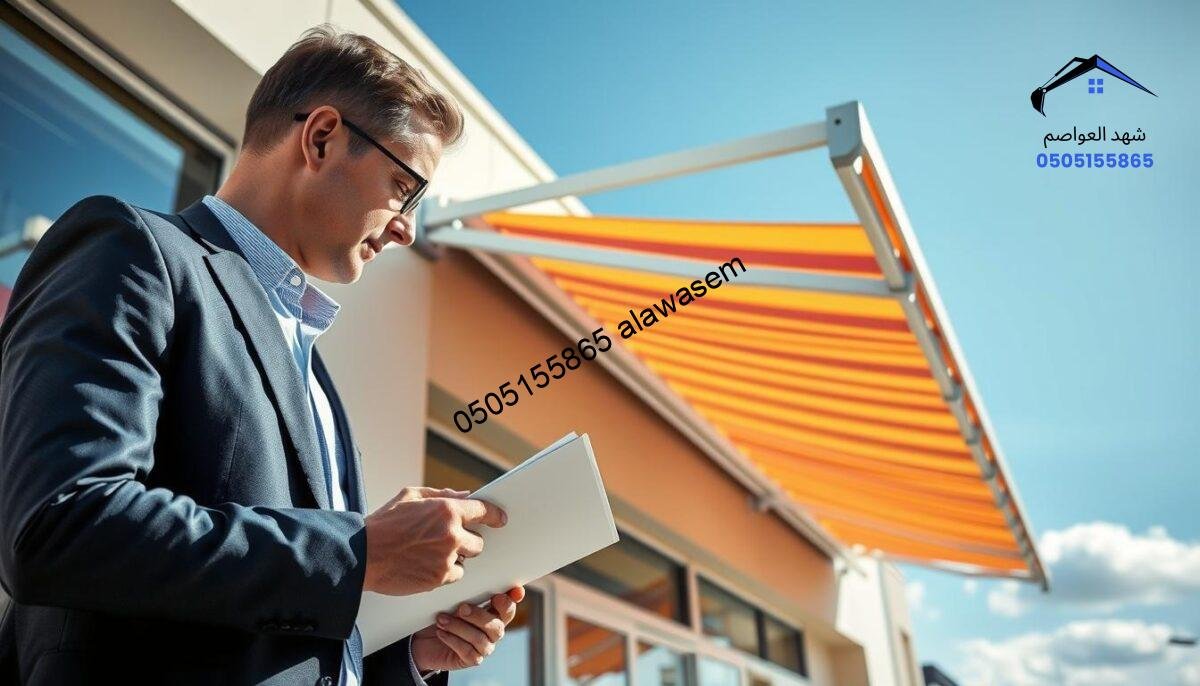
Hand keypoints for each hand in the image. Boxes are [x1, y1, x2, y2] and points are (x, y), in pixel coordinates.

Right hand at [362, 486, 506, 595]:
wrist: (362, 555)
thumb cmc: (383, 524)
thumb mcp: (410, 496)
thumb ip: (441, 495)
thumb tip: (464, 496)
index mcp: (446, 510)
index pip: (484, 510)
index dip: (494, 515)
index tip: (500, 519)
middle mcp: (451, 534)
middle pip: (479, 542)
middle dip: (468, 541)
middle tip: (449, 540)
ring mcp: (446, 558)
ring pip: (466, 560)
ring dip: (456, 557)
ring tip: (431, 553)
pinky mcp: (439, 579)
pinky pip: (454, 576)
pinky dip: (445, 572)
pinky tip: (426, 565)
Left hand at [412, 587, 524, 671]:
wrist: (425, 640)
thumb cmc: (444, 615)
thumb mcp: (453, 602)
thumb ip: (466, 595)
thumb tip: (466, 581)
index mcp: (494, 613)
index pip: (508, 608)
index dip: (510, 602)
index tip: (499, 596)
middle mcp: (493, 631)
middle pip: (497, 626)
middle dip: (478, 616)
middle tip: (461, 608)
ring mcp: (485, 647)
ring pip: (479, 639)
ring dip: (459, 627)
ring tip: (441, 619)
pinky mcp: (472, 659)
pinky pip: (467, 651)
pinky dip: (453, 640)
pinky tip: (441, 632)